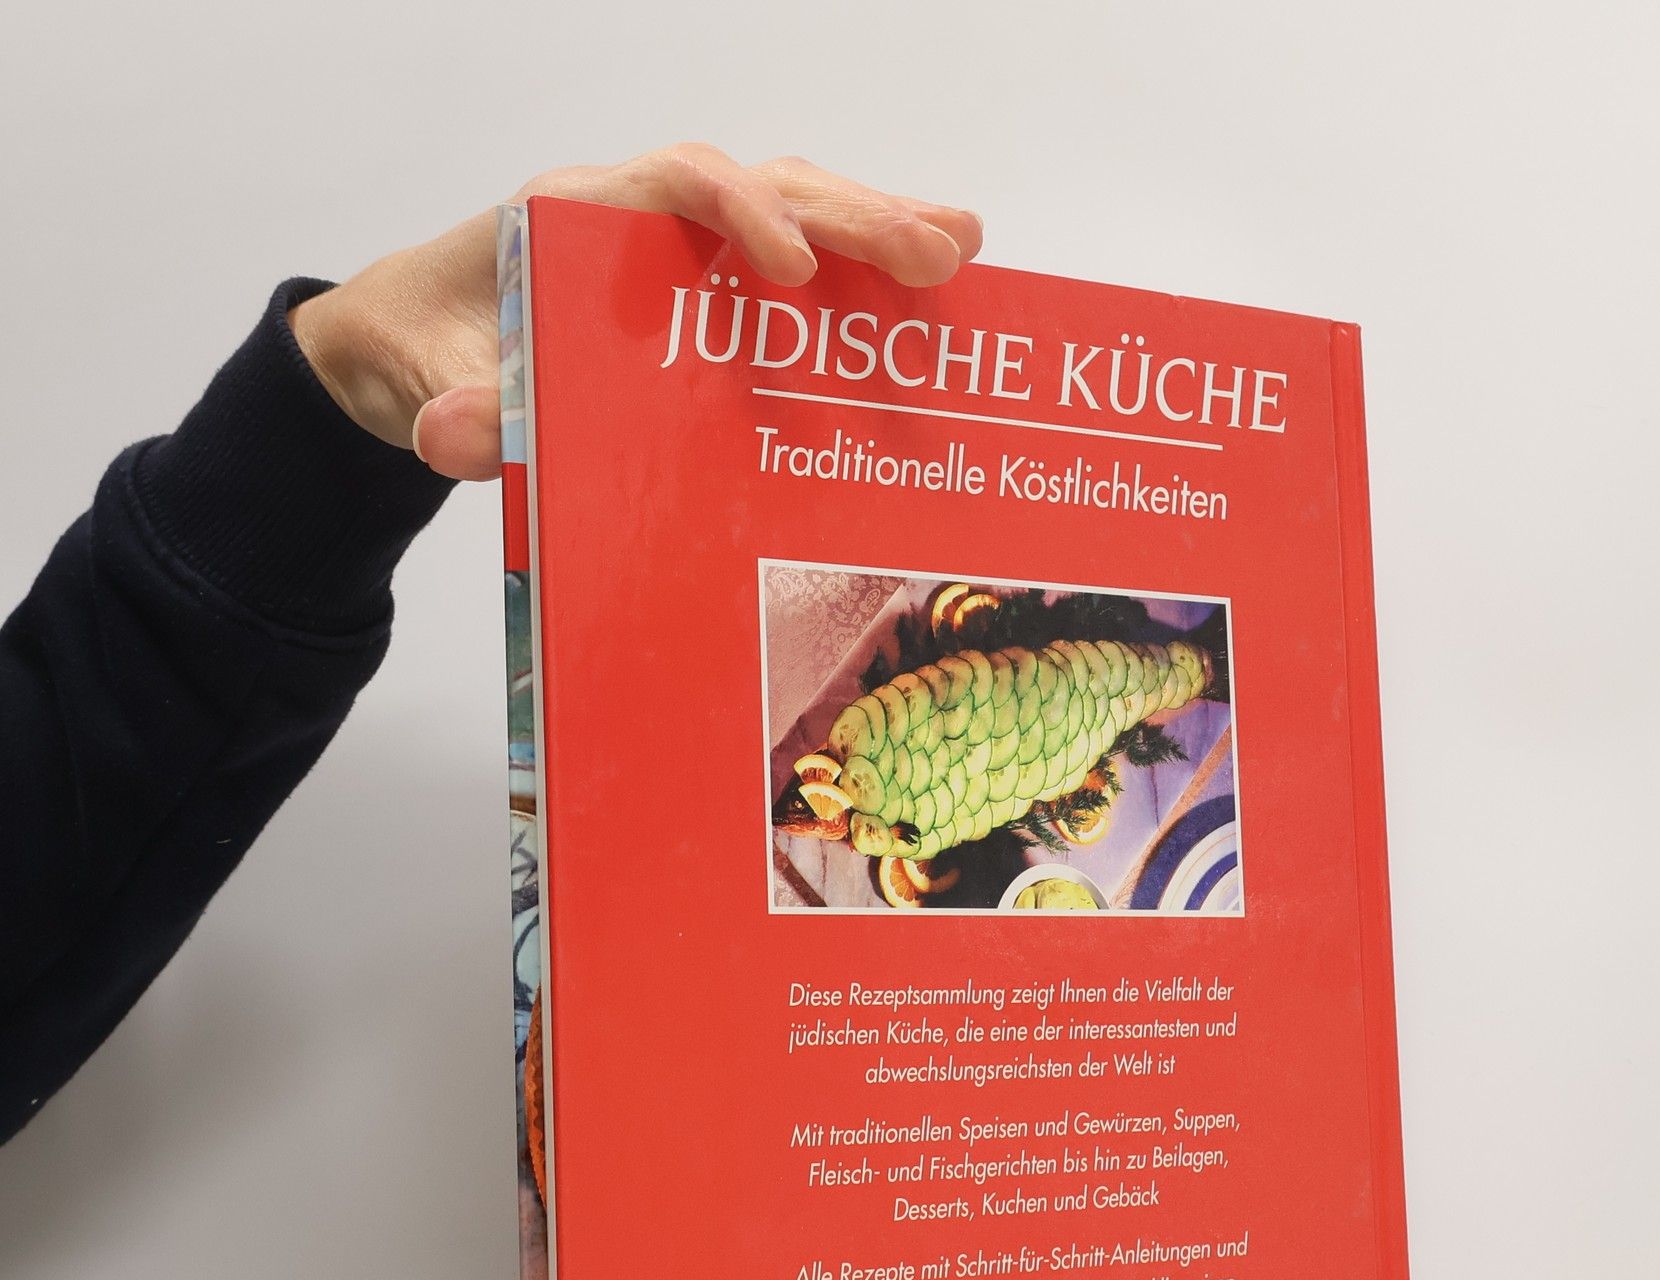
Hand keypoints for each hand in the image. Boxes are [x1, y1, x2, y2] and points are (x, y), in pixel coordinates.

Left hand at [289, 148, 982, 480]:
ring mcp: (686, 251)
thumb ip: (450, 410)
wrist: (416, 352)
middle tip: (937, 254)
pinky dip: (863, 281)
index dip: (739, 210)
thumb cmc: (427, 351)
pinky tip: (932, 301)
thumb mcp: (424, 386)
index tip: (790, 264)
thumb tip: (462, 436)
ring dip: (879, 232)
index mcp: (578, 215)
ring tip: (963, 254)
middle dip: (853, 218)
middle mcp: (643, 215)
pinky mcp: (711, 292)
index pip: (676, 182)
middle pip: (766, 188)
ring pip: (796, 216)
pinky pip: (798, 272)